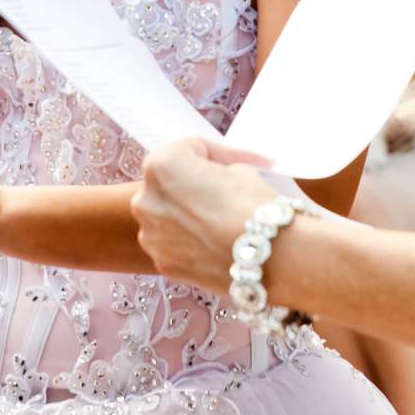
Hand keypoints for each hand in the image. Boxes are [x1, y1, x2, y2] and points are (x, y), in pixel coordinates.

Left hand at [130, 140, 280, 295]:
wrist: (269, 256)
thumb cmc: (254, 206)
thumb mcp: (240, 170)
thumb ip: (218, 171)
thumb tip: (218, 180)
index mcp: (161, 166)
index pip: (188, 150)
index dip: (217, 156)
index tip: (238, 164)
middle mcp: (145, 199)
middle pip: (169, 185)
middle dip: (193, 186)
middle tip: (223, 193)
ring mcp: (150, 235)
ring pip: (165, 218)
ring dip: (185, 217)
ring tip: (217, 223)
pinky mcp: (163, 264)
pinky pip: (171, 247)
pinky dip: (186, 244)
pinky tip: (211, 245)